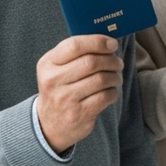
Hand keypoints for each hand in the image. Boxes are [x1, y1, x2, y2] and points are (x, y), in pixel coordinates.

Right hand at [35, 35, 123, 153]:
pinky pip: (105, 96)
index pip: (75, 45)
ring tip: (115, 78)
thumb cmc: (60, 88)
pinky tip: (110, 91)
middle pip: (91, 62)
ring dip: (115, 77)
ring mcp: (65, 99)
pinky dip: (113, 92)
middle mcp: (53, 80)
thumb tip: (107, 41)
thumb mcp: (57, 68)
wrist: (49, 124)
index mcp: (48, 63)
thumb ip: (76, 53)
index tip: (112, 44)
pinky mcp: (79, 114)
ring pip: (101, 79)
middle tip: (118, 63)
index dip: (98, 42)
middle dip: (111, 60)